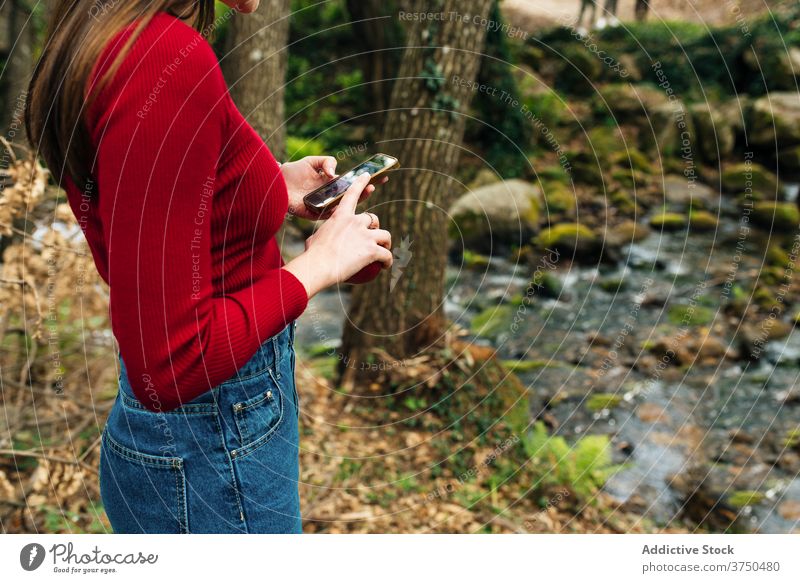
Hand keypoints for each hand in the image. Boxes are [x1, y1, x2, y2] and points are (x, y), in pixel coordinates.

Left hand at [281, 155, 386, 219]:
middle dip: (367, 189)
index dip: (365, 179)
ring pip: (346, 205)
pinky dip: (342, 211)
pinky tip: (351, 204)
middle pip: (353, 195)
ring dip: (359, 199)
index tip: (380, 173)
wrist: (275, 183)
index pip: (352, 182)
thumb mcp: (311, 161)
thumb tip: (335, 174)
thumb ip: (326, 162)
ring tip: (369, 190)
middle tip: (378, 182)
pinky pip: (331, 214)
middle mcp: (330, 195)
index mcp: (331, 183)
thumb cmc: (293, 171)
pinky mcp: (316, 214)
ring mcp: (325, 205)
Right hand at [282, 173, 392, 296]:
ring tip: (383, 252)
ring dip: (386, 243)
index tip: (367, 175)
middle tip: (372, 239)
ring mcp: (365, 235)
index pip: (352, 194)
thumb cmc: (312, 256)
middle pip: (374, 219)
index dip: (361, 183)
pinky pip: (387, 254)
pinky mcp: (372, 250)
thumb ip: (321, 237)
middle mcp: (355, 221)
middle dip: (375, 227)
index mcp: (340, 216)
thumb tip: (315, 241)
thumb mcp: (313, 240)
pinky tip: (386, 266)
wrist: (318, 267)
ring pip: (386, 235)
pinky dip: (388, 261)